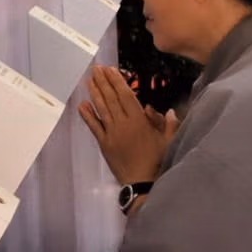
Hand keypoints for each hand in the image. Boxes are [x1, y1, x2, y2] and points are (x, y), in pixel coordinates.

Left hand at [78, 66, 173, 185]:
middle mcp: (123, 124)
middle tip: (96, 68)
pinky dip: (88, 116)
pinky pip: (94, 127)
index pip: (125, 96)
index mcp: (139, 121)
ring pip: (102, 109)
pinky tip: (82, 105)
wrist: (141, 182)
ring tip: (90, 80)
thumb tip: (168, 111)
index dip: (117, 81)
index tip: (110, 69)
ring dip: (95, 93)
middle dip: (103, 82)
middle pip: (111, 99)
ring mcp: (112, 134)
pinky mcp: (104, 144)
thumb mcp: (169, 140)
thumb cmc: (157, 160)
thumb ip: (168, 124)